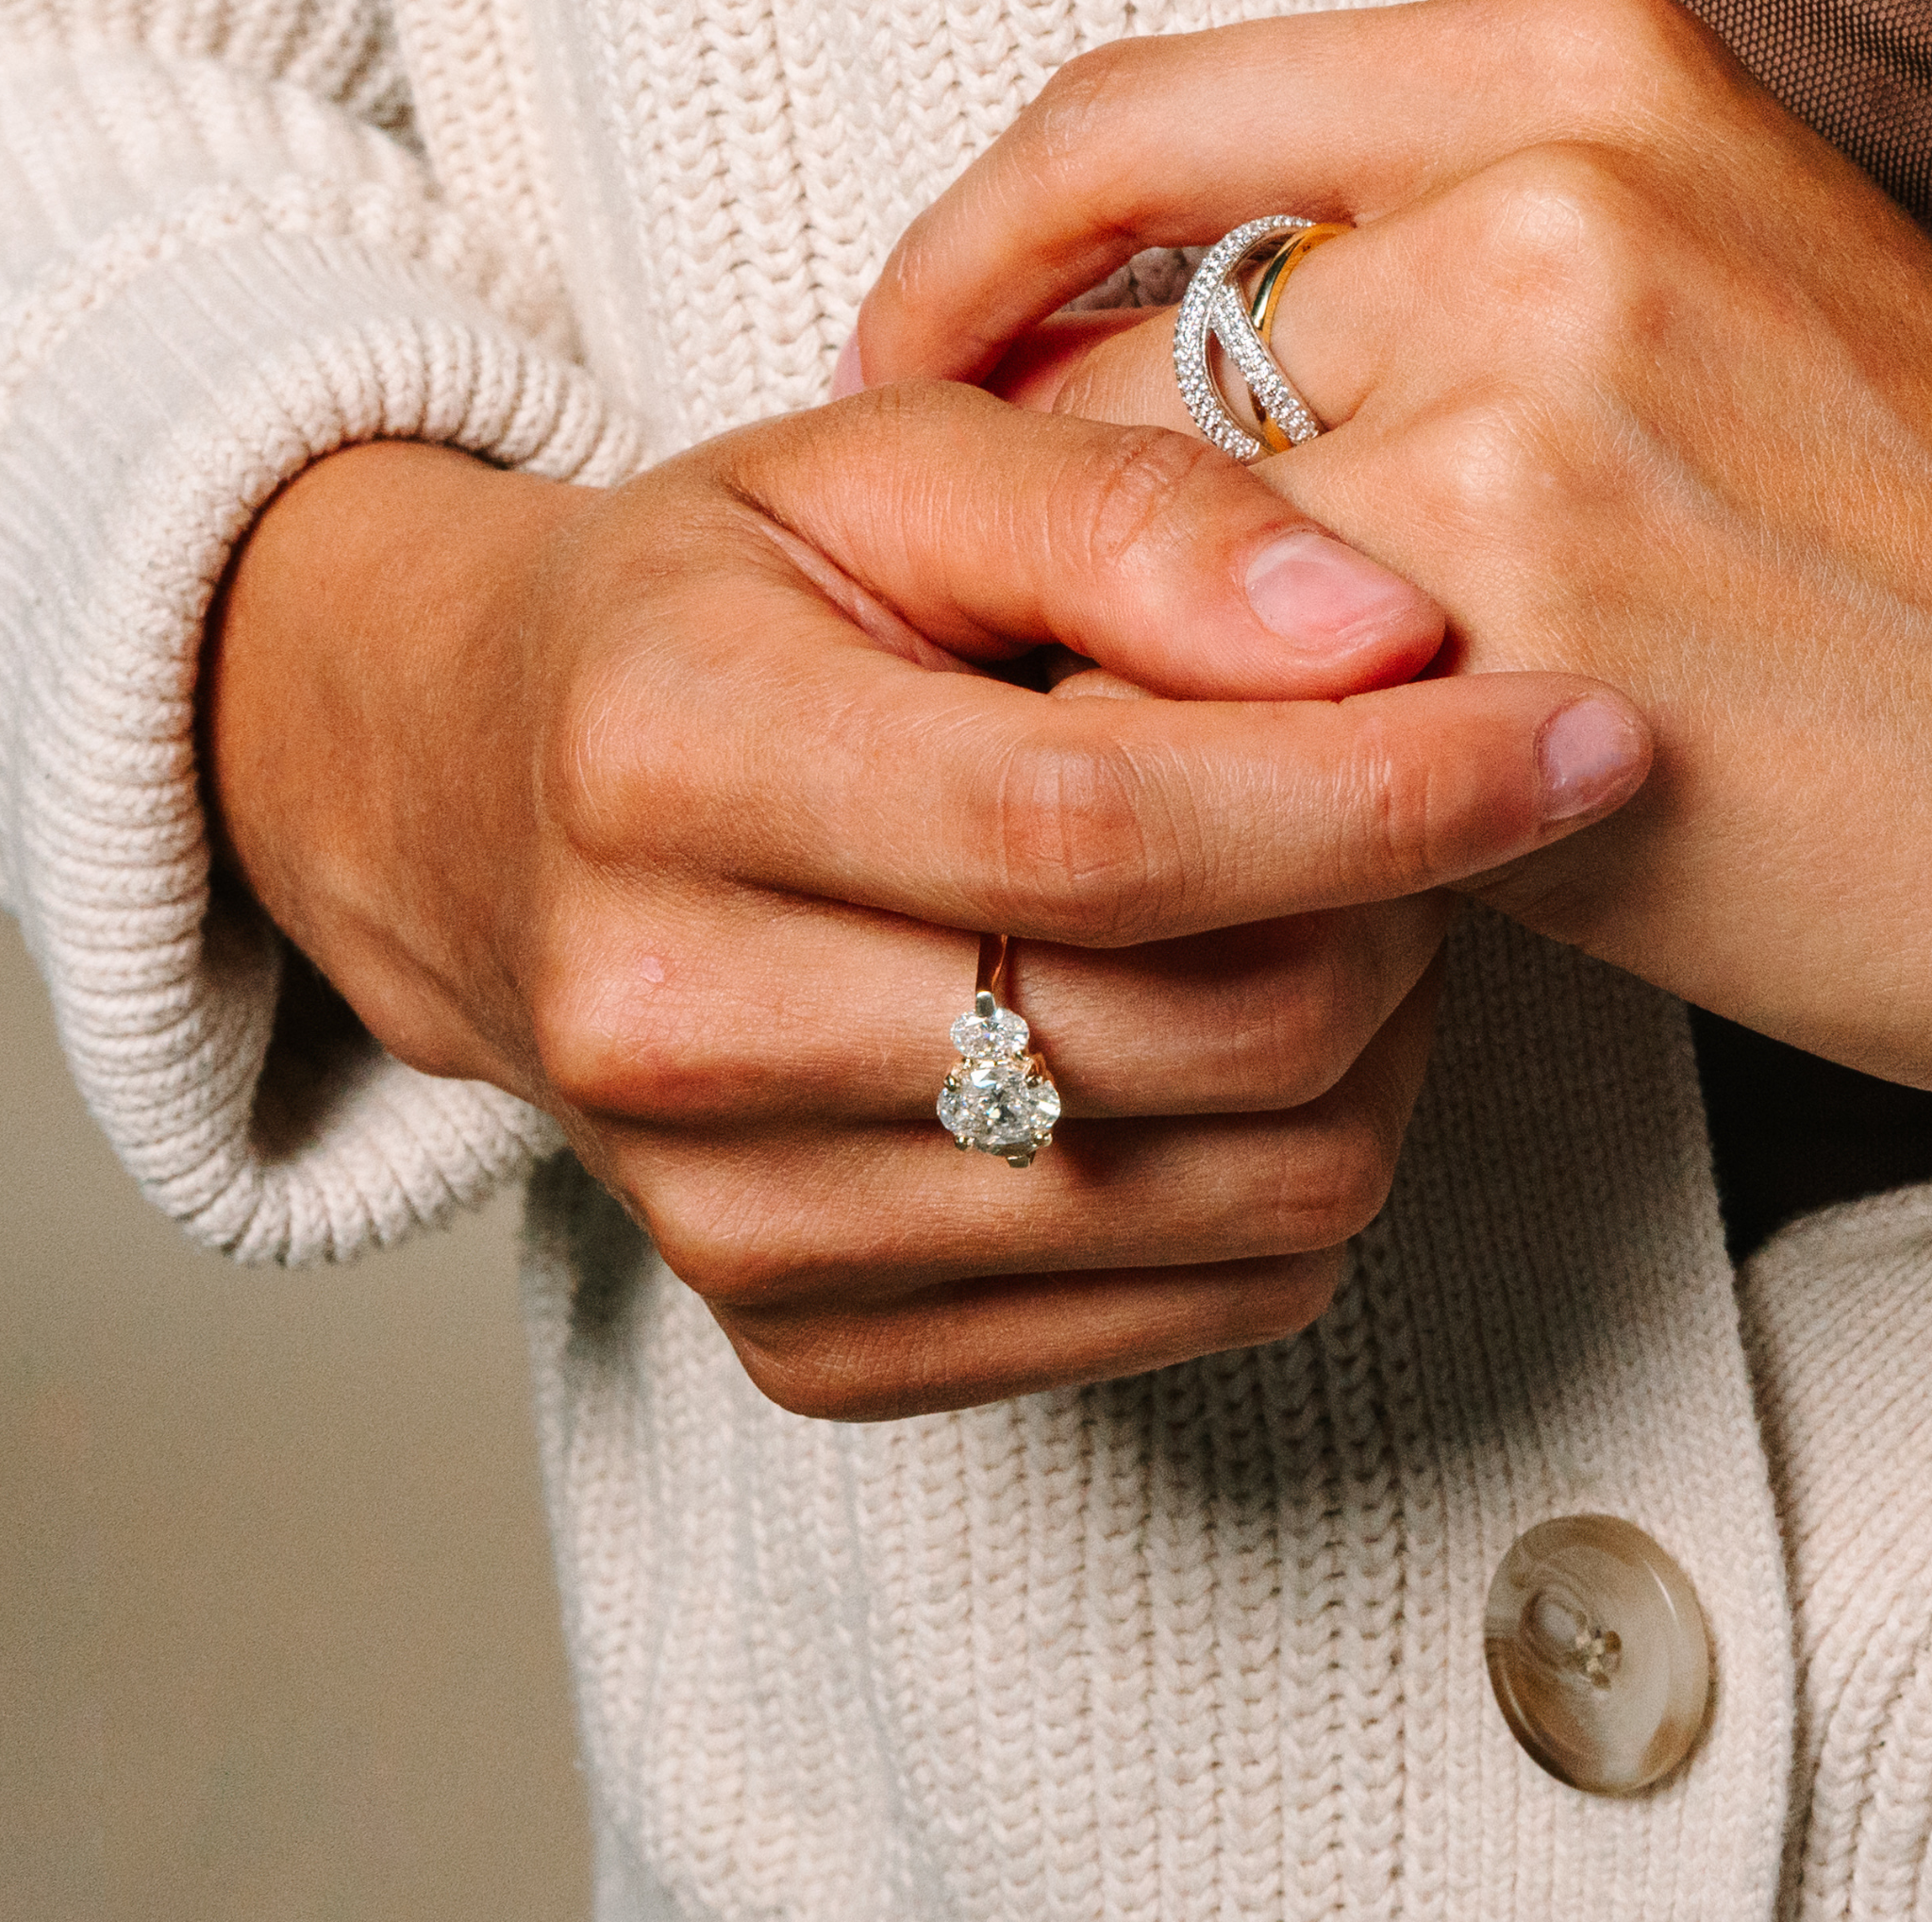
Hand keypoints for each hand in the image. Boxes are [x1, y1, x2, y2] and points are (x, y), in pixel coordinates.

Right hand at [205, 386, 1646, 1417]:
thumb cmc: (697, 619)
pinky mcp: (805, 1344)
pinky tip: (1221, 1049)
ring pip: (1227, 1204)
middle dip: (1394, 916)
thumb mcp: (878, 473)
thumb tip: (1382, 636)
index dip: (1382, 796)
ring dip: (1361, 1054)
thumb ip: (1126, 518)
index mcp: (671, 766)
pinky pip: (1181, 1315)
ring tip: (1318, 913)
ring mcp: (731, 1225)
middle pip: (1189, 1040)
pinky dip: (1276, 1183)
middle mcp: (673, 1031)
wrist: (487, 815)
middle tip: (1420, 805)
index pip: (1097, 830)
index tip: (1574, 739)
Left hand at [852, 0, 1931, 1085]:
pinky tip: (1240, 827)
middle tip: (1022, 631)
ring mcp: (1526, 430)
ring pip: (1125, 562)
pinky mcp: (1501, 662)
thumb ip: (1427, 293)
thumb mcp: (1689, 301)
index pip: (1134, 130)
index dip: (976, 262)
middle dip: (1039, 533)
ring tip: (1165, 754)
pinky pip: (1191, 710)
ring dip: (1109, 672)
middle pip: (1106, 374)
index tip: (904, 360)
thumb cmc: (1885, 554)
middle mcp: (1553, 208)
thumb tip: (1149, 372)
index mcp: (1586, 73)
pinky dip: (1171, 776)